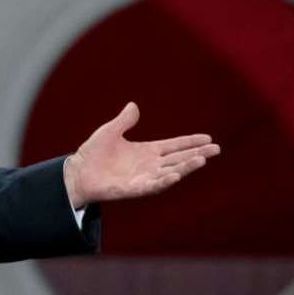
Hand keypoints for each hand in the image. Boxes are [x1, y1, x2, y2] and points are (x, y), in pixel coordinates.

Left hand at [63, 102, 219, 207]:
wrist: (77, 172)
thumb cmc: (93, 153)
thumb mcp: (109, 132)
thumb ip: (124, 121)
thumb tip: (133, 105)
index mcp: (146, 151)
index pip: (173, 146)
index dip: (190, 142)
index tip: (208, 138)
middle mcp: (149, 165)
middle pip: (178, 159)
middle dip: (197, 154)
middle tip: (215, 149)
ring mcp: (143, 177)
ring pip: (170, 172)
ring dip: (186, 167)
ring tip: (201, 160)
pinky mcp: (134, 189)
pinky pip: (152, 185)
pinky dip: (164, 181)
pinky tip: (175, 175)